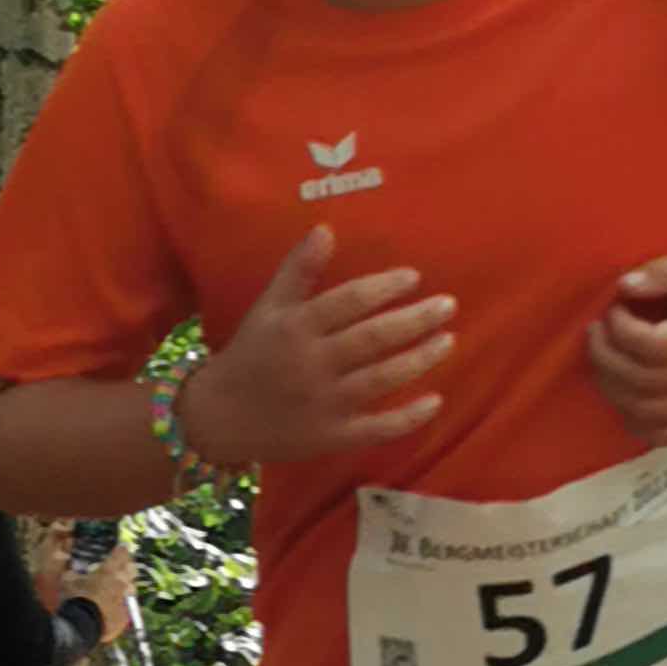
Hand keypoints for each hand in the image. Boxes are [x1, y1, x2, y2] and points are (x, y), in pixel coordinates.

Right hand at [191, 218, 451, 467]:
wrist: (218, 418)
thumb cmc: (250, 354)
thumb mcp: (268, 307)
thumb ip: (298, 269)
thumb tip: (326, 228)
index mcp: (295, 328)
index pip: (347, 301)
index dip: (383, 287)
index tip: (414, 277)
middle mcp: (310, 364)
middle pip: (371, 339)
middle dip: (413, 321)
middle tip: (448, 305)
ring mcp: (323, 404)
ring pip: (380, 379)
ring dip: (418, 360)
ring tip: (448, 341)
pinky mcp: (332, 437)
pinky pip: (376, 429)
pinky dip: (408, 418)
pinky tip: (436, 401)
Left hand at [584, 247, 666, 443]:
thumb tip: (623, 287)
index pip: (651, 345)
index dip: (620, 328)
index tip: (614, 308)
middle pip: (640, 381)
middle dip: (604, 355)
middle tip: (596, 331)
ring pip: (643, 412)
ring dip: (611, 387)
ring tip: (605, 358)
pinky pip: (660, 436)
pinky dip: (633, 420)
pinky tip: (625, 393)